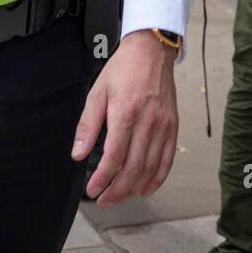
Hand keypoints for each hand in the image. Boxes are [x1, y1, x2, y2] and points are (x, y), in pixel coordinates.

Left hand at [72, 29, 178, 204]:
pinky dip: (157, 178)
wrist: (151, 51)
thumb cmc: (122, 70)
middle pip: (133, 168)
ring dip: (134, 188)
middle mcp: (147, 122)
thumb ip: (88, 125)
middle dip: (117, 190)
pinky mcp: (173, 126)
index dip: (103, 178)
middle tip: (104, 200)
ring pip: (150, 167)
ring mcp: (163, 125)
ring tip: (120, 197)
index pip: (114, 157)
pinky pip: (168, 159)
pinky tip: (145, 189)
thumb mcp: (97, 92)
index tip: (92, 189)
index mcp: (125, 113)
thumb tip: (78, 154)